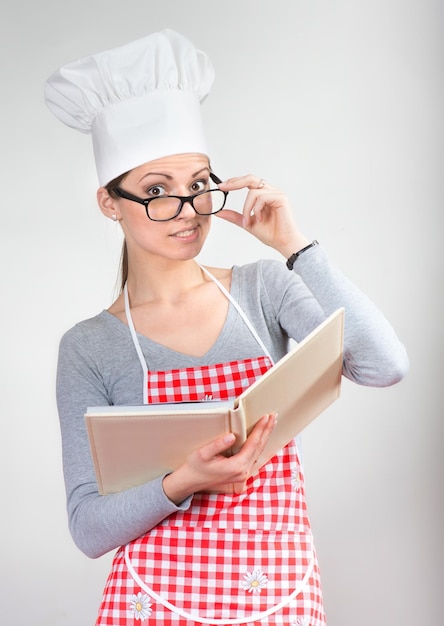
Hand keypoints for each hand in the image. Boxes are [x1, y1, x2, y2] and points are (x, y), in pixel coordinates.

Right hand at [162, 412, 276, 502]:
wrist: (191, 482)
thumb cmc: (196, 467)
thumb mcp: (203, 454)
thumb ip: (218, 445)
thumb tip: (232, 436)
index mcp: (236, 466)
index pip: (252, 444)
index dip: (260, 429)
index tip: (266, 417)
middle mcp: (243, 472)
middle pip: (259, 447)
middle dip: (267, 431)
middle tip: (273, 416)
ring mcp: (243, 474)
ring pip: (259, 452)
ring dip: (265, 437)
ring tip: (271, 424)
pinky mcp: (241, 473)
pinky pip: (254, 456)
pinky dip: (260, 444)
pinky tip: (262, 438)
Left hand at [216, 174, 309, 257]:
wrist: (282, 243)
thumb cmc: (270, 233)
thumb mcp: (247, 223)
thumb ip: (234, 216)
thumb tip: (218, 212)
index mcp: (263, 195)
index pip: (247, 182)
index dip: (234, 182)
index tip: (221, 186)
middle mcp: (270, 192)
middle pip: (250, 178)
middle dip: (235, 182)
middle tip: (223, 187)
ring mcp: (276, 194)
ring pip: (253, 192)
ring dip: (246, 208)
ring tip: (248, 221)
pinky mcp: (281, 198)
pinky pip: (261, 198)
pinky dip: (256, 209)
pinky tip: (259, 219)